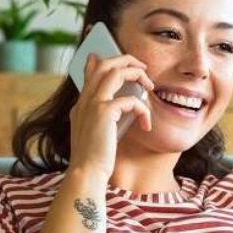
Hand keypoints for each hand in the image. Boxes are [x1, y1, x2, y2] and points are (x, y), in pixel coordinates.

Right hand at [68, 54, 154, 177]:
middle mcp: (85, 99)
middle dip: (127, 60)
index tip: (120, 59)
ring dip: (137, 74)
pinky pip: (131, 100)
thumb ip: (100, 117)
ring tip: (150, 86)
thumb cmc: (94, 159)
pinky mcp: (104, 112)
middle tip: (143, 69)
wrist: (86, 173)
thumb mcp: (94, 134)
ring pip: (116, 72)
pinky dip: (143, 110)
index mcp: (82, 104)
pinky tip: (146, 124)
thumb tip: (114, 107)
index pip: (90, 71)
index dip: (103, 59)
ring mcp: (93, 104)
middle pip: (104, 63)